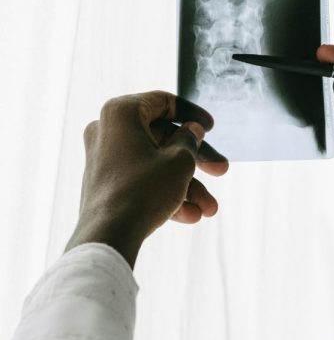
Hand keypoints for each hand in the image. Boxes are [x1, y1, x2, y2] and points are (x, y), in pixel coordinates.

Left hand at [65, 91, 228, 267]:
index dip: (192, 113)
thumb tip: (191, 131)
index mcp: (122, 113)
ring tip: (210, 208)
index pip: (163, 102)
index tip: (211, 127)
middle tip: (222, 170)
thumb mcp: (179, 161)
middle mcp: (108, 131)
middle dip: (197, 160)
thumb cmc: (143, 191)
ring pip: (156, 164)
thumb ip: (190, 140)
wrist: (107, 237)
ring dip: (187, 184)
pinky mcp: (106, 183)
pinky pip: (143, 180)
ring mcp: (105, 158)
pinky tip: (191, 215)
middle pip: (164, 138)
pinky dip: (167, 193)